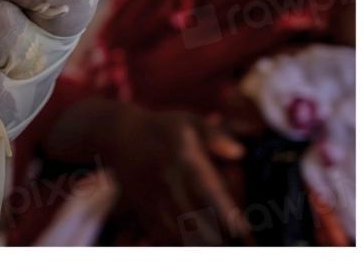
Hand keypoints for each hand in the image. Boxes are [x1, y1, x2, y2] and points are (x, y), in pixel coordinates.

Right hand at [109, 107, 250, 244]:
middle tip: (236, 241)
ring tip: (215, 241)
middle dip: (218, 236)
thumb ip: (215, 135)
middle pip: (196, 223)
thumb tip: (239, 152)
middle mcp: (168, 184)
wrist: (120, 136)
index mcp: (184, 161)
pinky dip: (178, 241)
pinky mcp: (143, 209)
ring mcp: (153, 199)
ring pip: (180, 234)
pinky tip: (191, 239)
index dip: (228, 217)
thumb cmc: (162, 129)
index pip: (210, 194)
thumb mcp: (189, 122)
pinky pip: (162, 235)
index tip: (243, 229)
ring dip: (199, 241)